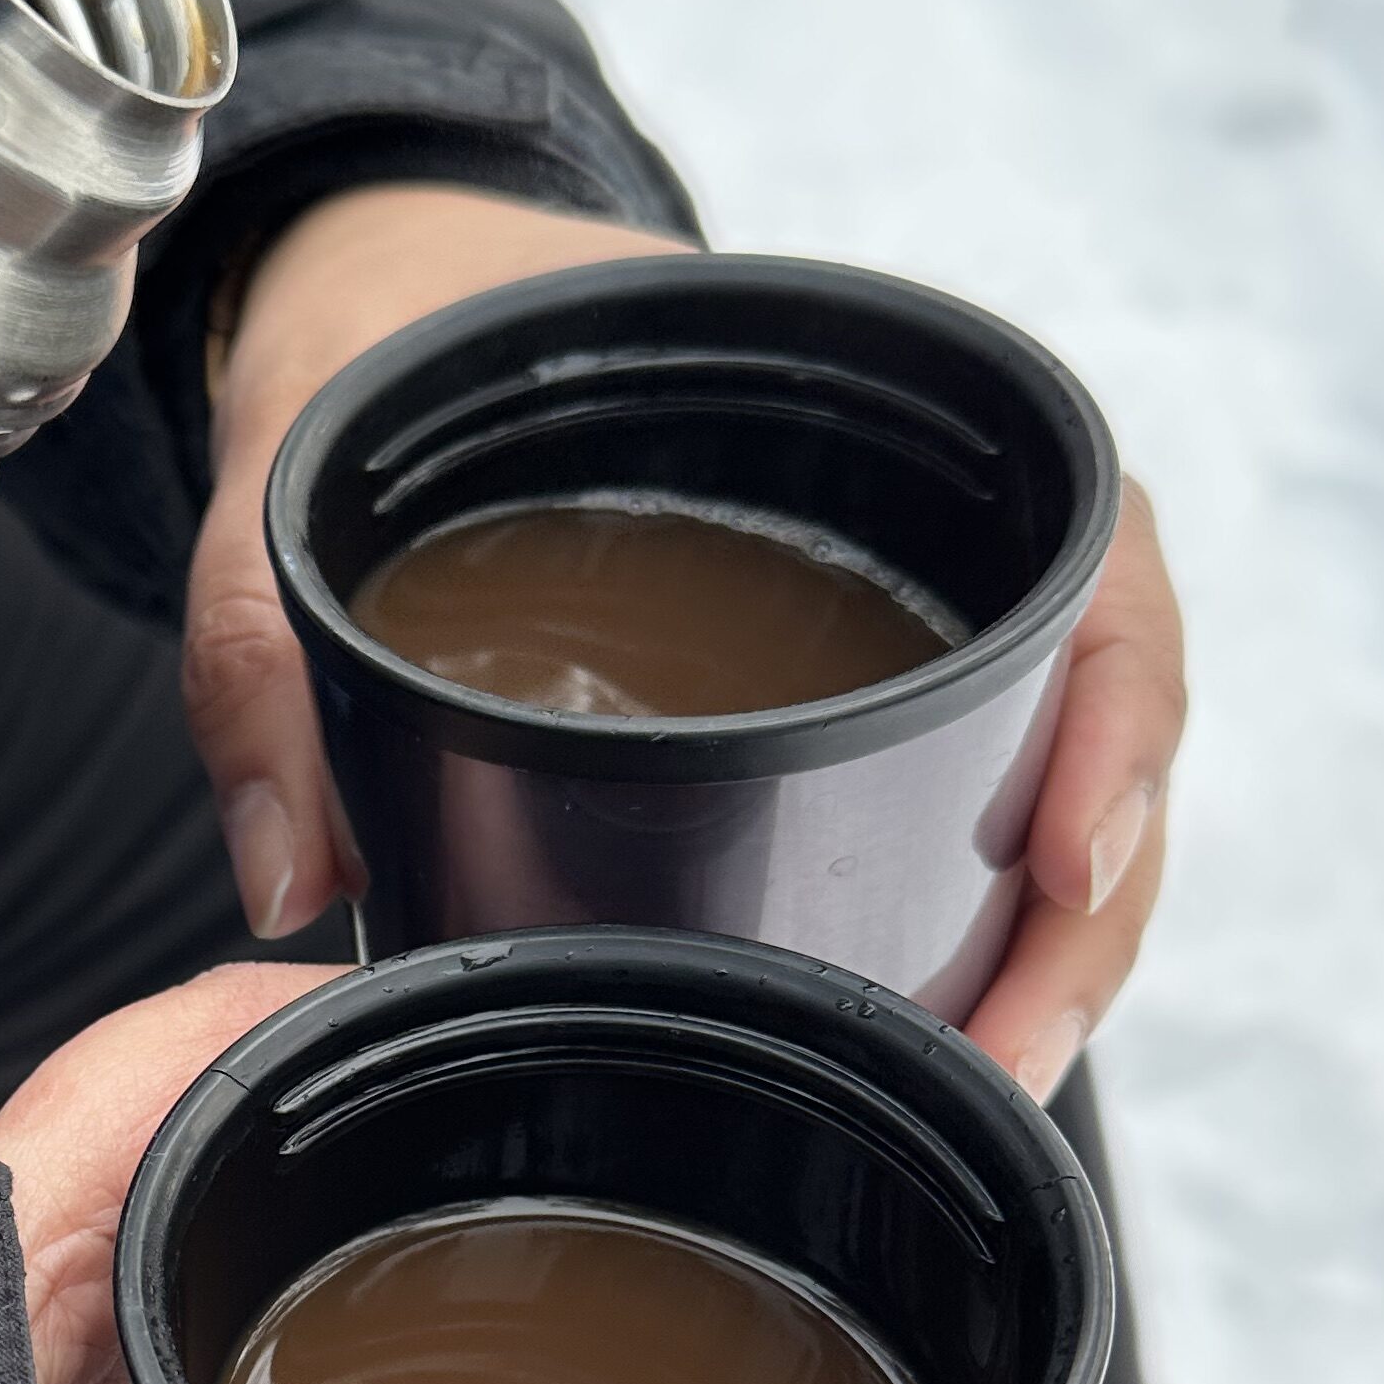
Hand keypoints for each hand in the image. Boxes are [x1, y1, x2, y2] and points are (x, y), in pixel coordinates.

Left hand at [181, 183, 1187, 1098]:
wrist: (362, 303)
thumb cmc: (373, 347)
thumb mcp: (295, 474)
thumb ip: (264, 645)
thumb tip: (297, 880)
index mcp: (837, 407)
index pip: (1088, 550)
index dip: (1119, 707)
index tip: (1067, 861)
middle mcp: (900, 517)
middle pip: (1100, 705)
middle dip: (1092, 907)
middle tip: (1012, 1056)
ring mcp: (880, 617)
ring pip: (1049, 784)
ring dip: (1052, 946)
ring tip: (988, 1080)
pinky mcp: (832, 705)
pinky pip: (954, 814)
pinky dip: (973, 930)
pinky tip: (935, 1040)